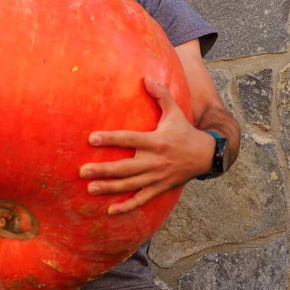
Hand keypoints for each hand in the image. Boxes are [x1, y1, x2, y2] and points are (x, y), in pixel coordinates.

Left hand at [79, 77, 213, 214]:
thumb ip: (161, 95)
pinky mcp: (159, 189)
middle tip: (82, 171)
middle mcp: (154, 161)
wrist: (206, 156)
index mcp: (156, 141)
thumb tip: (146, 77)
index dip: (110, 139)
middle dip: (103, 170)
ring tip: (90, 189)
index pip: (129, 139)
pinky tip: (111, 211)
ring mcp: (156, 178)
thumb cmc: (185, 131)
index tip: (91, 138)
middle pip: (125, 168)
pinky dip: (127, 207)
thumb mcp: (175, 111)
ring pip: (129, 186)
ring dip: (109, 189)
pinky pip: (141, 200)